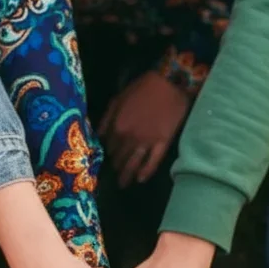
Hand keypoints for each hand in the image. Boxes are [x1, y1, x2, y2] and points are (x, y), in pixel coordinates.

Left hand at [99, 72, 189, 187]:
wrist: (170, 83)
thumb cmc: (142, 88)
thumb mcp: (118, 99)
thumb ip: (106, 119)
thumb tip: (98, 136)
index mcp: (117, 127)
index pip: (109, 147)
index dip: (108, 153)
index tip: (109, 158)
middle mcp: (129, 138)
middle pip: (119, 158)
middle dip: (116, 167)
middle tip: (115, 175)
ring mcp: (146, 142)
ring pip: (133, 163)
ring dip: (126, 175)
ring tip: (123, 185)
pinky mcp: (162, 143)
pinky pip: (153, 161)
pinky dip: (146, 171)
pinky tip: (140, 180)